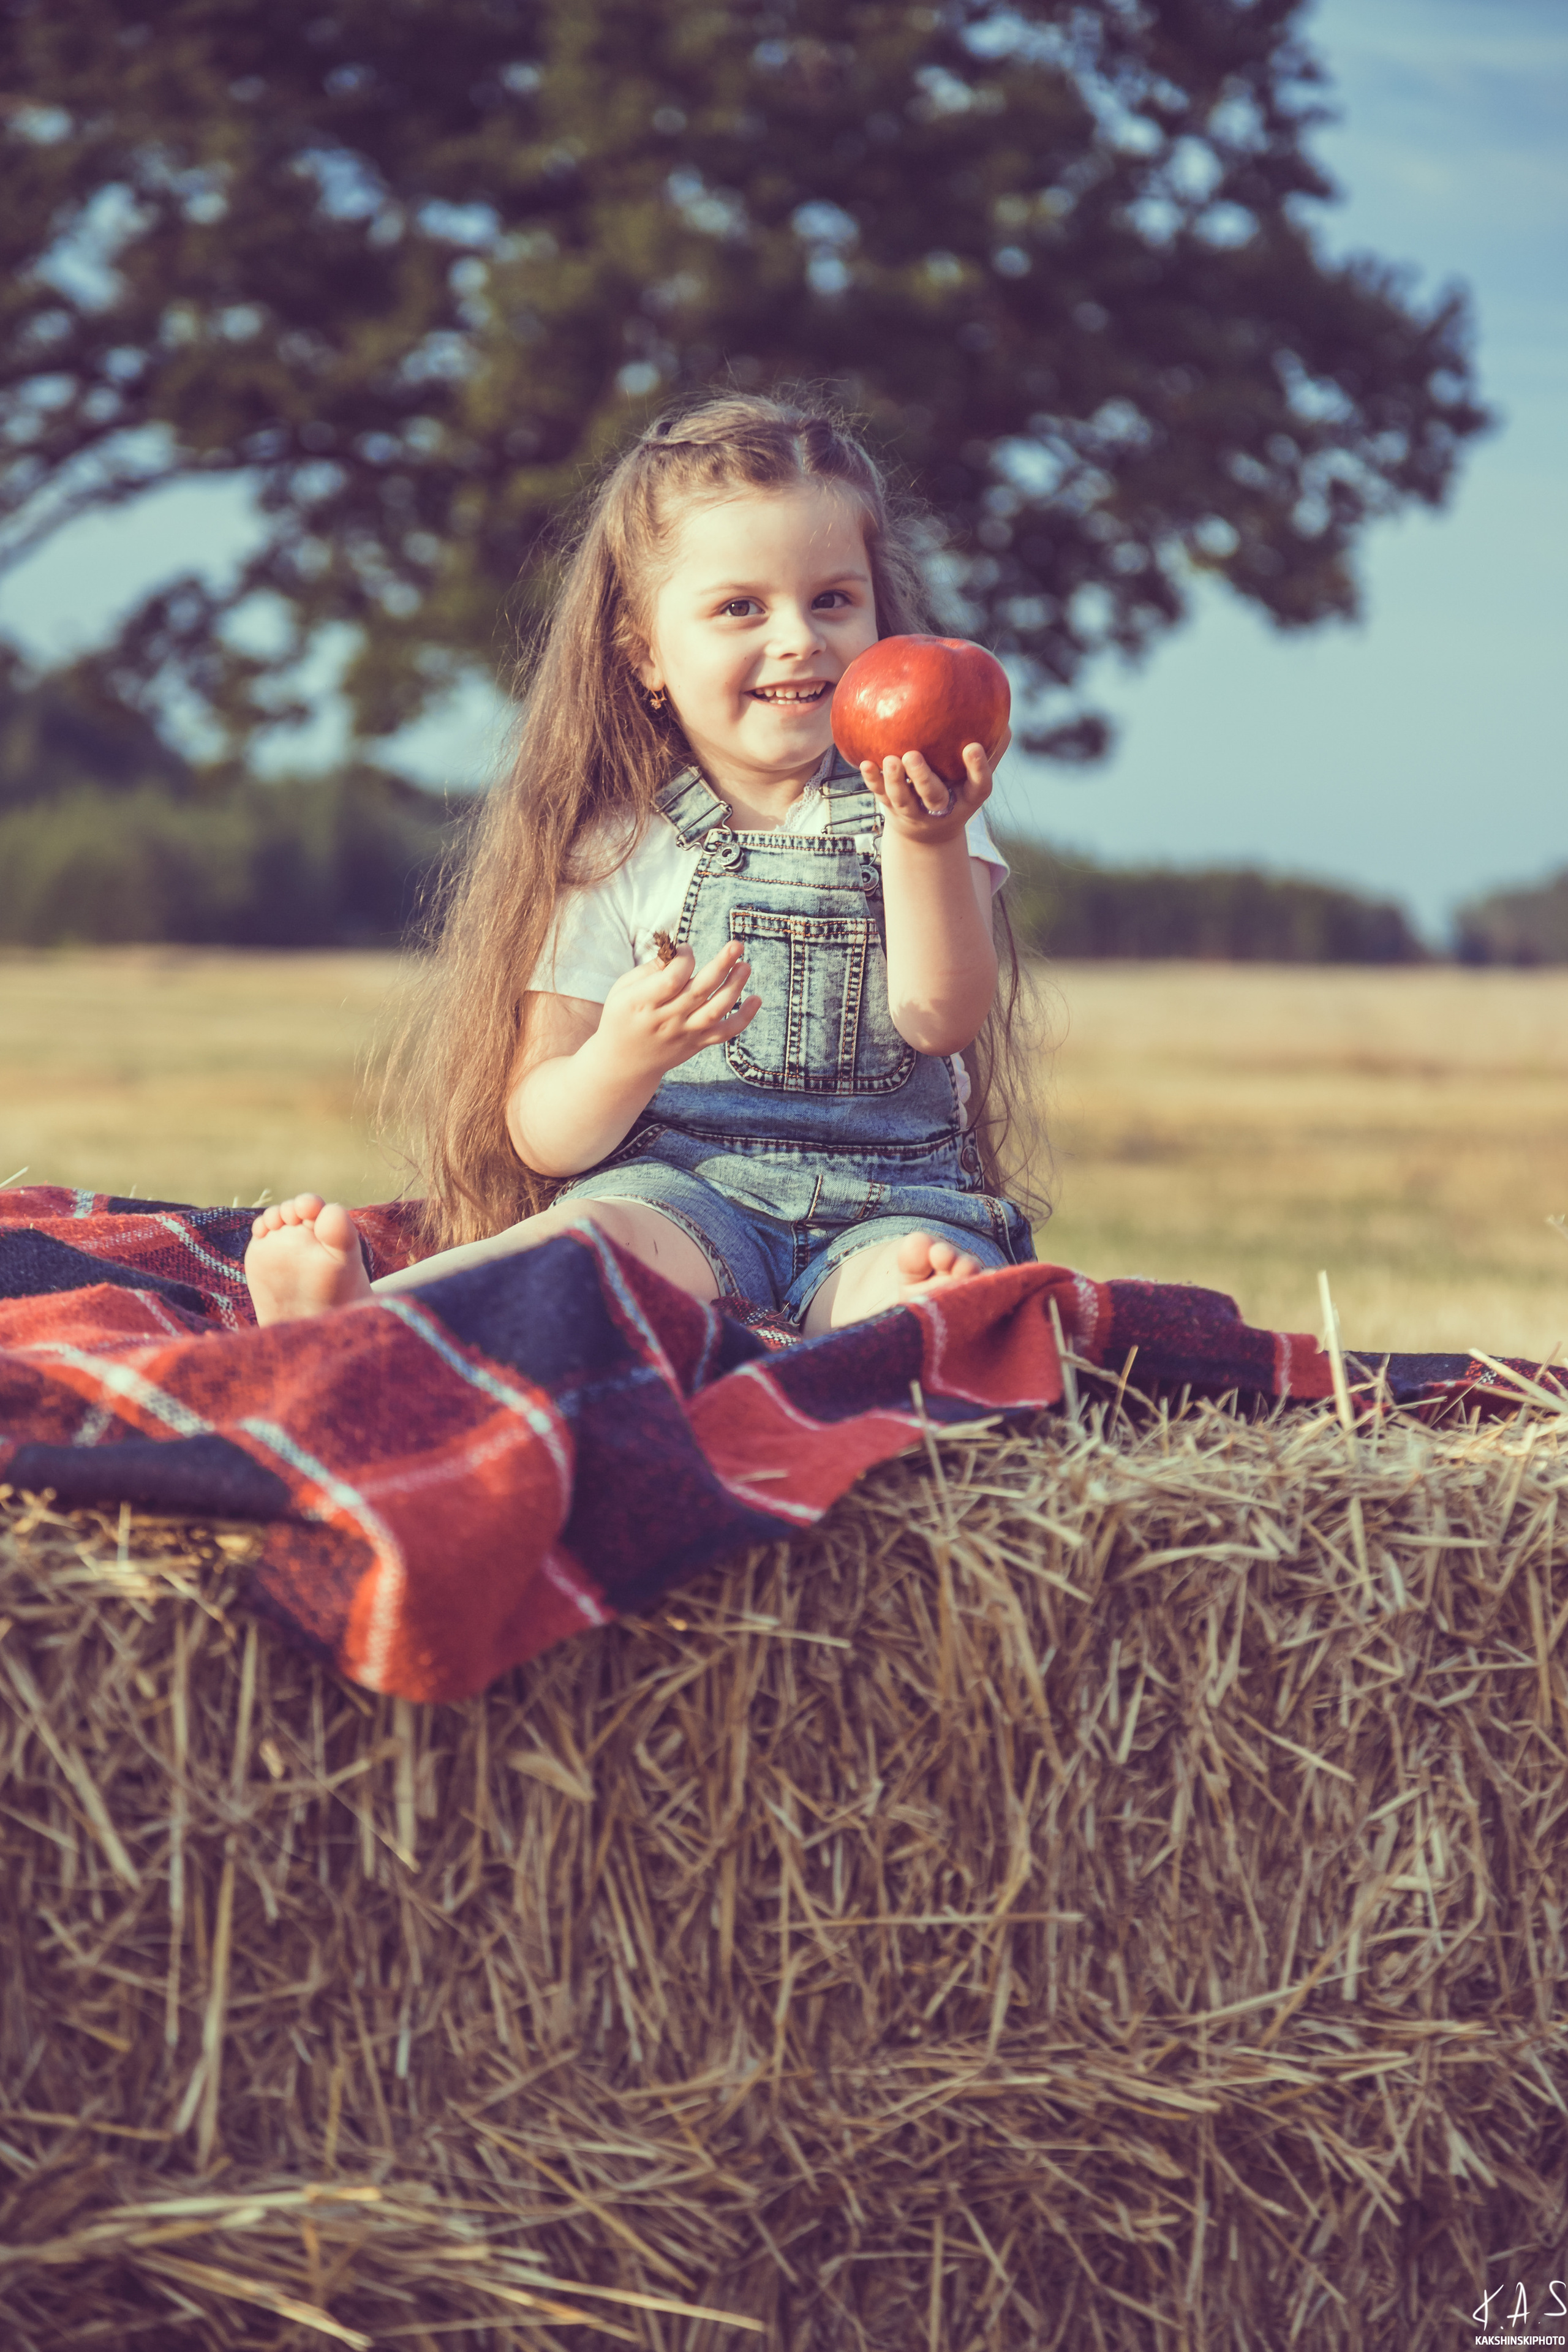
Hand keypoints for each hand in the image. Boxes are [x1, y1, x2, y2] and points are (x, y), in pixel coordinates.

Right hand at [594, 936, 760, 1077]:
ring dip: (734, 987)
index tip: (687, 949)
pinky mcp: (697, 1043)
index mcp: (642, 1003)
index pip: (672, 979)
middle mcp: (666, 1020)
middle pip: (699, 991)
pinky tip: (756, 999)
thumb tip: (679, 951)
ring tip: (745, 966)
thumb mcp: (622, 990)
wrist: (625, 1063)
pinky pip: (725, 1032)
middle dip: (721, 965)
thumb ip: (648, 970)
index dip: (685, 959)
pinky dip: (744, 1017)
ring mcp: (684, 1033)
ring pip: (716, 1010)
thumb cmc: (623, 1016)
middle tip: (737, 945)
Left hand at [861, 728, 1009, 844]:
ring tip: (889, 760)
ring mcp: (915, 811)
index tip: (973, 747)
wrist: (929, 832)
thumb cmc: (958, 789)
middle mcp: (941, 807)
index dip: (978, 769)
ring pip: (904, 799)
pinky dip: (872, 782)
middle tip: (912, 755)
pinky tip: (864, 764)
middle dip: (923, 778)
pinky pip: (881, 795)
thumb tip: (1002, 710)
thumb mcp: (976, 776)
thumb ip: (991, 749)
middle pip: (934, 796)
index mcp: (968, 797)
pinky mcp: (893, 809)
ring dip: (895, 781)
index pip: (979, 786)